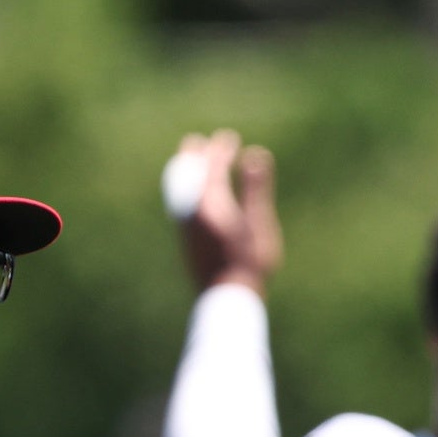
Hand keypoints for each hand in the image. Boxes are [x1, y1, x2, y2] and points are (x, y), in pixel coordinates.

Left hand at [169, 130, 281, 292]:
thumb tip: (254, 154)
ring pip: (180, 194)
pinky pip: (179, 209)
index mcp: (212, 205)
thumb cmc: (249, 262)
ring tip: (185, 165)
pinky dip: (183, 195)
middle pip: (190, 178)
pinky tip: (187, 200)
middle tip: (195, 142)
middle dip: (195, 159)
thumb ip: (255, 188)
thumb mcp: (258, 222)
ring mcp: (186, 229)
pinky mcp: (185, 243)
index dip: (220, 152)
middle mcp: (193, 214)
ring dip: (186, 176)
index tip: (228, 138)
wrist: (225, 298)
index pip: (213, 169)